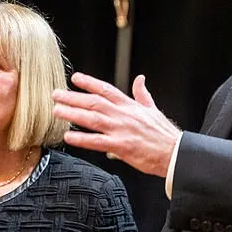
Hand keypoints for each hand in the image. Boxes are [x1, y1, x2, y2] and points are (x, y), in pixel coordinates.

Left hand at [51, 72, 181, 176]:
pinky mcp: (121, 146)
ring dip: (72, 114)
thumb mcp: (152, 108)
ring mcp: (121, 130)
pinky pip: (97, 141)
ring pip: (92, 119)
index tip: (75, 78)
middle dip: (73, 97)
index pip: (106, 89)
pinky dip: (82, 138)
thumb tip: (140, 79)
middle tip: (56, 94)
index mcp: (130, 106)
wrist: (174, 152)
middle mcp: (123, 115)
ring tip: (57, 111)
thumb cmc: (164, 134)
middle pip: (94, 102)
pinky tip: (69, 136)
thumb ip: (142, 93)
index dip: (89, 82)